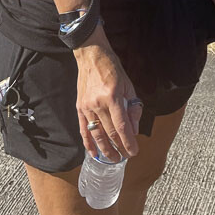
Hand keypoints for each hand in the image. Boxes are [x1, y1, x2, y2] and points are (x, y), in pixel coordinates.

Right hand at [75, 29, 141, 161]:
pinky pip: (84, 129)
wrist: (91, 55)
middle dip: (119, 147)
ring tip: (113, 158)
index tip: (133, 151)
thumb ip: (132, 107)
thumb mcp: (128, 84)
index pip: (122, 126)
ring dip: (105, 149)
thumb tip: (134, 128)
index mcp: (112, 96)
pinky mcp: (79, 107)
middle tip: (126, 156)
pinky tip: (94, 153)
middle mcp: (98, 103)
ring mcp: (87, 107)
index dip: (128, 142)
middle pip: (110, 132)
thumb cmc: (112, 68)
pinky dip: (89, 143)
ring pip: (97, 134)